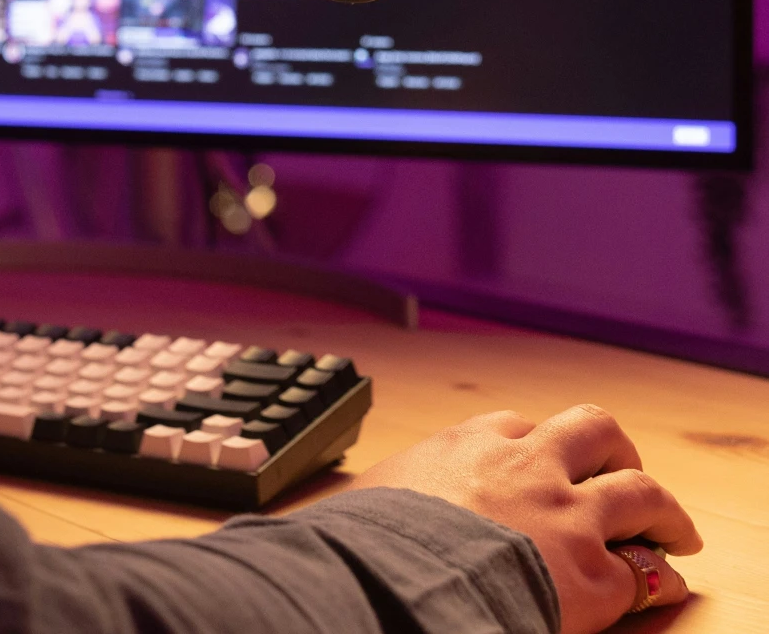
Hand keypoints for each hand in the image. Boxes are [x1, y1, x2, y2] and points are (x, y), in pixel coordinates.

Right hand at [349, 406, 701, 633]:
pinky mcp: (592, 572)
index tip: (541, 463)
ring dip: (665, 510)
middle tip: (621, 470)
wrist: (399, 574)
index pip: (516, 427)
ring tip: (675, 529)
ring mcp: (566, 516)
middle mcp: (526, 467)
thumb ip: (384, 494)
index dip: (536, 444)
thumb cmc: (369, 539)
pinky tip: (664, 589)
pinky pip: (647, 572)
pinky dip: (660, 580)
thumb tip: (339, 516)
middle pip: (593, 431)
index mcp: (467, 445)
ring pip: (641, 490)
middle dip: (615, 450)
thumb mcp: (369, 495)